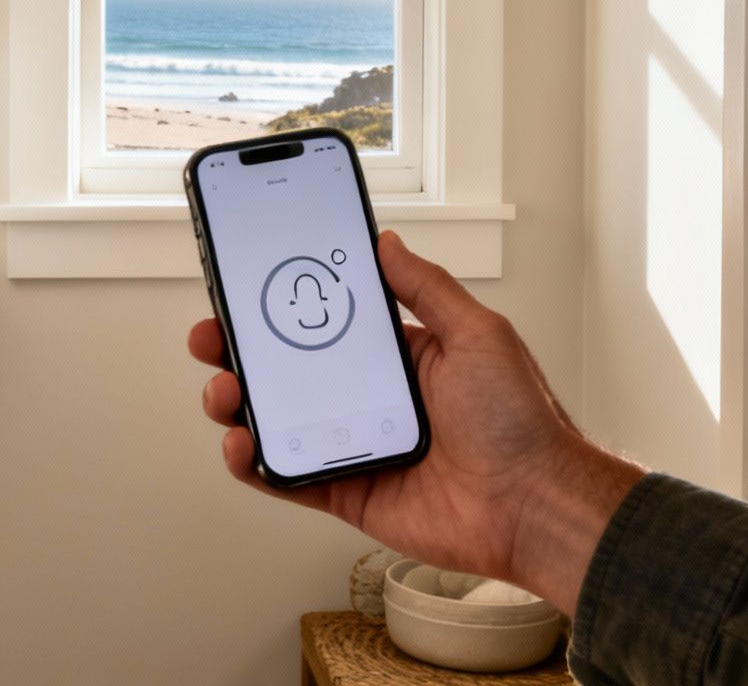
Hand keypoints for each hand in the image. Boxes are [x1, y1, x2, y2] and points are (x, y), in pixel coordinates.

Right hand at [188, 231, 643, 615]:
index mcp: (402, 357)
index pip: (328, 325)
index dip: (285, 309)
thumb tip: (386, 243)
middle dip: (243, 352)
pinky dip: (255, 462)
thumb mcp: (479, 334)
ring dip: (240, 403)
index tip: (247, 289)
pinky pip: (289, 476)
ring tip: (226, 391)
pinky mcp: (349, 493)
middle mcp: (374, 399)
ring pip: (280, 421)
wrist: (534, 505)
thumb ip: (426, 288)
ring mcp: (357, 446)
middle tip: (213, 338)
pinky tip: (240, 443)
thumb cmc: (522, 423)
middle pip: (290, 371)